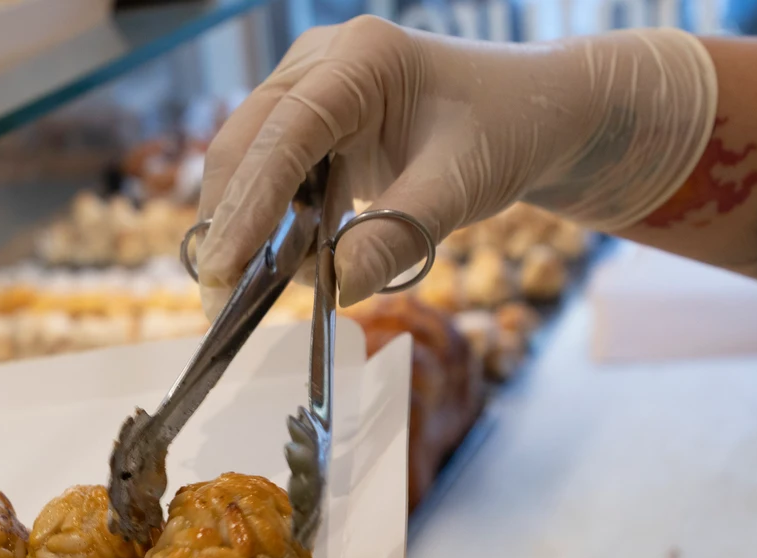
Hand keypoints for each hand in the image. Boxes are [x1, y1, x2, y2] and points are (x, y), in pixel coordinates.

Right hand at [196, 18, 715, 308]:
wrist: (536, 113)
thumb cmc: (507, 133)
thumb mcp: (460, 189)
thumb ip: (396, 237)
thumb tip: (334, 290)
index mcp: (361, 58)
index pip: (285, 133)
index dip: (248, 204)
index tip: (223, 269)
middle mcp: (320, 61)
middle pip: (244, 144)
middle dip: (227, 223)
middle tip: (220, 301)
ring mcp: (306, 87)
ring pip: (245, 161)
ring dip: (242, 226)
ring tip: (247, 291)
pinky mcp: (306, 121)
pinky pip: (266, 173)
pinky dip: (265, 221)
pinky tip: (276, 262)